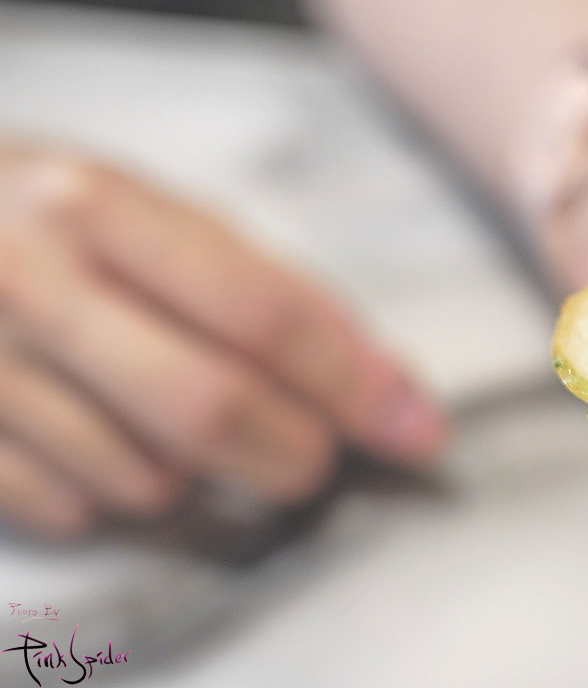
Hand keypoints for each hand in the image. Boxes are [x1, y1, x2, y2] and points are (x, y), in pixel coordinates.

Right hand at [0, 141, 445, 538]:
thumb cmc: (61, 224)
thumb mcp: (167, 220)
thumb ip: (282, 294)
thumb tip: (392, 387)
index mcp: (102, 207)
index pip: (259, 314)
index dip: (352, 384)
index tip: (417, 432)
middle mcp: (30, 280)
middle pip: (207, 408)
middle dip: (293, 454)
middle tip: (314, 459)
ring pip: (142, 479)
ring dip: (198, 477)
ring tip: (179, 427)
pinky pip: (70, 511)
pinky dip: (115, 496)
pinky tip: (105, 442)